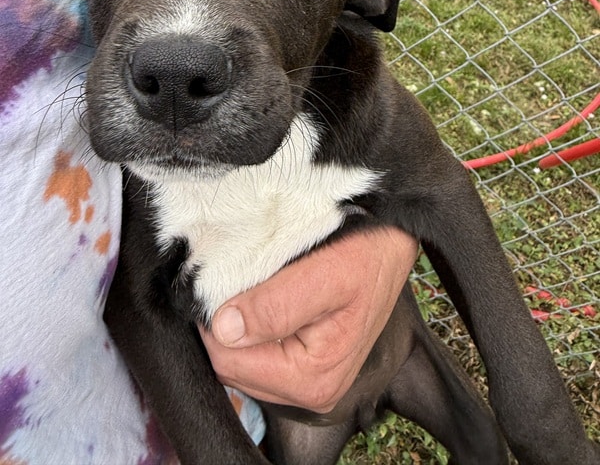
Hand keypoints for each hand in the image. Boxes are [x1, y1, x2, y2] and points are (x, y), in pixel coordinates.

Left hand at [199, 227, 417, 412]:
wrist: (391, 244)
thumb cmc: (366, 255)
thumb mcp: (324, 274)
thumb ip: (275, 305)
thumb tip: (225, 329)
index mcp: (314, 377)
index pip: (230, 363)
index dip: (214, 322)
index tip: (216, 283)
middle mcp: (312, 391)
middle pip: (232, 368)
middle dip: (224, 327)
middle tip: (235, 281)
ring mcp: (310, 381)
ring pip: (241, 362)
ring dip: (236, 327)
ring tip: (253, 287)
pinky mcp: (307, 365)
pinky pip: (258, 355)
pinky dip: (250, 328)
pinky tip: (262, 301)